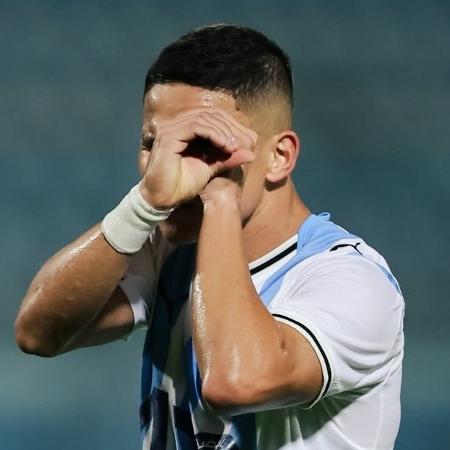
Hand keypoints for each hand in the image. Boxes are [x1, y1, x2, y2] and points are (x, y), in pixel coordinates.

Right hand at [139, 108, 256, 208]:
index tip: (247, 141)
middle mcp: (177, 124)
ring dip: (224, 131)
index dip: (232, 125)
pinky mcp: (168, 136)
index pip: (213, 115)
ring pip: (204, 118)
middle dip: (231, 127)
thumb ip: (227, 158)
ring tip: (234, 147)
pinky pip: (196, 127)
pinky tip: (224, 146)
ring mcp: (171, 128)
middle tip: (244, 143)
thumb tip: (251, 154)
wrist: (164, 199)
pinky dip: (214, 134)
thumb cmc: (183, 185)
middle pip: (210, 113)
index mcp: (185, 128)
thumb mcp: (211, 168)